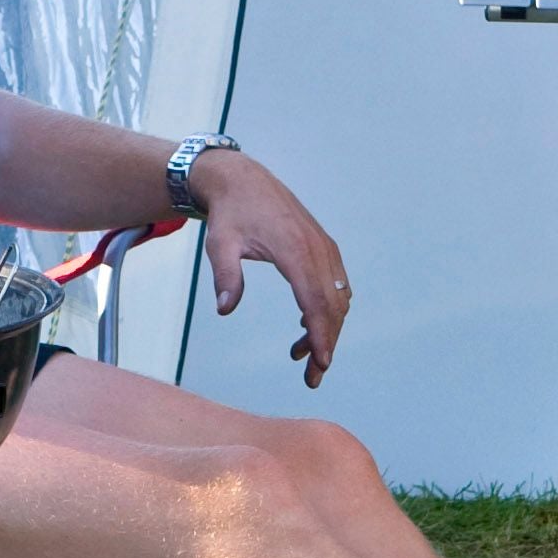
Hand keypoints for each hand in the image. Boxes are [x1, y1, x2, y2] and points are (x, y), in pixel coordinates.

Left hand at [188, 149, 350, 385]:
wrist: (243, 180)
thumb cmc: (230, 214)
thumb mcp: (219, 245)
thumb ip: (225, 276)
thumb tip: (224, 308)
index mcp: (294, 250)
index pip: (315, 302)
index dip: (322, 336)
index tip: (321, 364)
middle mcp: (316, 249)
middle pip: (333, 306)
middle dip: (327, 344)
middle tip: (311, 377)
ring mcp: (323, 247)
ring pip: (338, 298)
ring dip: (326, 329)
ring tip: (299, 354)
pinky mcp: (323, 246)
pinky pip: (336, 285)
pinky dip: (328, 309)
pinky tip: (306, 325)